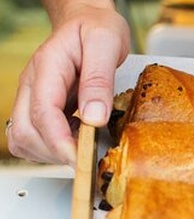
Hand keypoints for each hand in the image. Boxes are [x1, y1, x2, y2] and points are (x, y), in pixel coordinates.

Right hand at [6, 3, 129, 165]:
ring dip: (50, 153)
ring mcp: (31, 97)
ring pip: (23, 139)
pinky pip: (31, 137)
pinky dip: (49, 148)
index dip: (60, 142)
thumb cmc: (97, 29)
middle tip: (87, 155)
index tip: (81, 158)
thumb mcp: (106, 44)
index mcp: (47, 68)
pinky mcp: (37, 106)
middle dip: (55, 152)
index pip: (43, 113)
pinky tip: (73, 139)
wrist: (87, 21)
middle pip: (26, 132)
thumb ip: (99, 80)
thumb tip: (95, 118)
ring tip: (81, 145)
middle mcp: (32, 84)